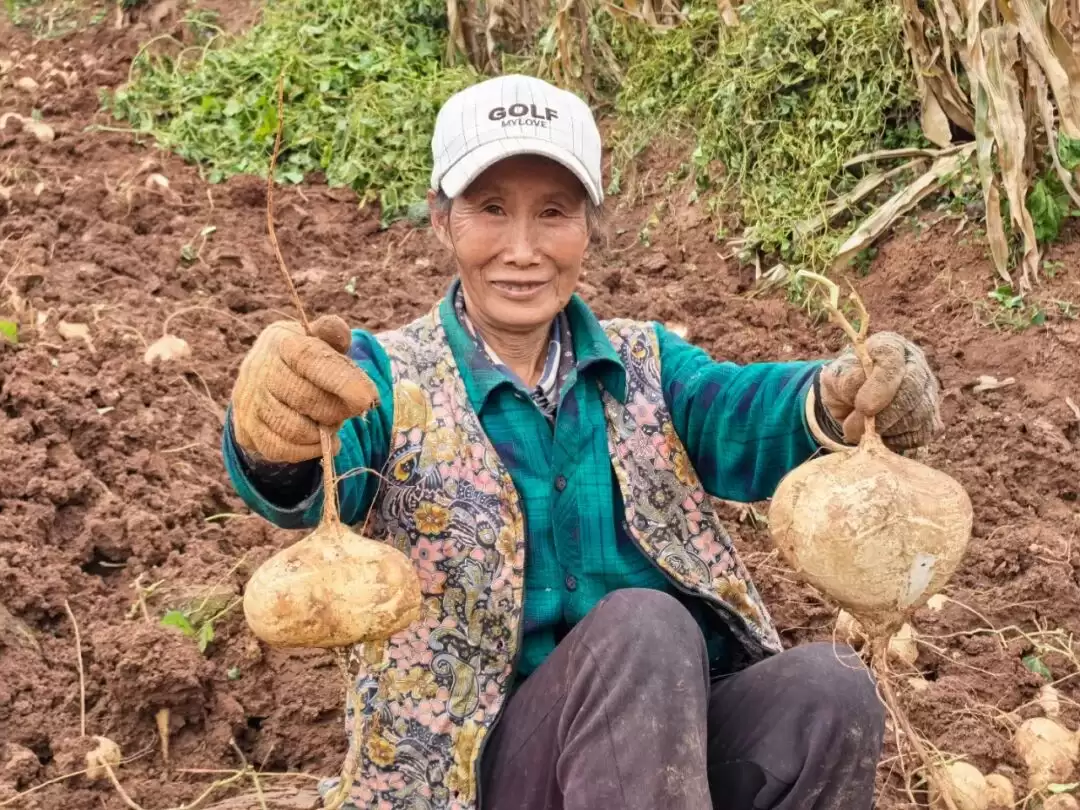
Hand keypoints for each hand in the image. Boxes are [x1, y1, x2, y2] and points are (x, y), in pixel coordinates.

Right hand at [231, 315, 377, 462]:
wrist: (263, 377)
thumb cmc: (304, 359)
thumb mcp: (318, 339)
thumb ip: (332, 334)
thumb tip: (339, 331)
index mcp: (282, 343)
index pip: (311, 360)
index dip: (342, 380)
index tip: (368, 398)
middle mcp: (260, 371)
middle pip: (307, 399)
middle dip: (337, 410)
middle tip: (351, 409)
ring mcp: (250, 402)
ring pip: (294, 429)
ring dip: (322, 433)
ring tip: (332, 423)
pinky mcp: (246, 429)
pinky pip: (280, 449)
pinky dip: (307, 450)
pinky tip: (320, 442)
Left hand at [818, 332, 942, 450]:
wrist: (850, 402)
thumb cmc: (843, 384)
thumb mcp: (835, 378)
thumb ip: (846, 384)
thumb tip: (866, 407)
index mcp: (890, 346)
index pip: (892, 359)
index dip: (880, 385)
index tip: (862, 406)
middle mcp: (916, 364)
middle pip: (912, 388)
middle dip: (885, 414)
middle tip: (856, 428)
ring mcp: (928, 390)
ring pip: (919, 414)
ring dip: (888, 429)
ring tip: (864, 431)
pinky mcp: (931, 417)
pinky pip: (922, 434)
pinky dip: (898, 441)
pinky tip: (880, 436)